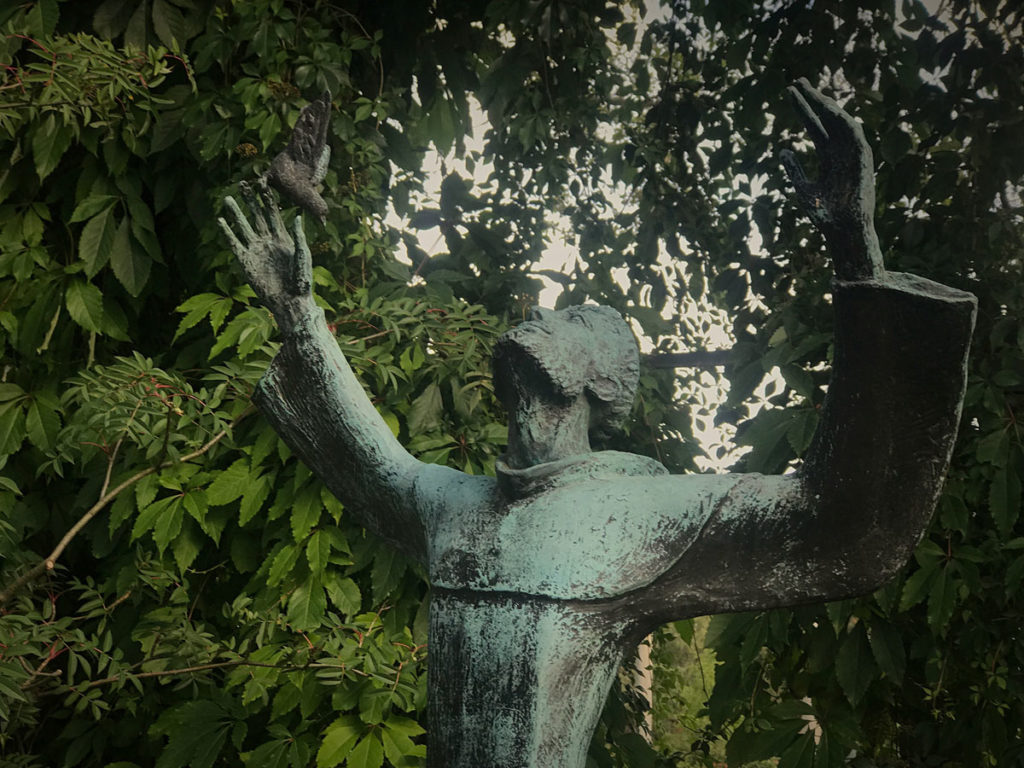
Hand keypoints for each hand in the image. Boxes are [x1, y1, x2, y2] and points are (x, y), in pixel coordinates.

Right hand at [218, 179, 314, 330]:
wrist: (290, 301)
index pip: (273, 213)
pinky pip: (235, 244)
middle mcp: (268, 241)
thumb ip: (299, 237)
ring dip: (237, 213)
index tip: (262, 183)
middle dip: (250, 200)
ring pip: (244, 227)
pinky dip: (228, 232)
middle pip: (257, 216)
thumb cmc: (301, 281)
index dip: (267, 199)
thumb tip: (297, 217)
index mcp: (283, 238)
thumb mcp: (303, 256)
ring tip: (228, 198)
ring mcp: (256, 250)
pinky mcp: (246, 261)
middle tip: (243, 184)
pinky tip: (221, 221)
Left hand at [781, 78, 884, 280]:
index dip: (804, 109)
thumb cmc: (825, 215)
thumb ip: (795, 169)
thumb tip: (783, 150)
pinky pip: (856, 137)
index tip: (790, 92)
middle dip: (813, 100)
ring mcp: (853, 155)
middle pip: (827, 119)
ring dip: (827, 107)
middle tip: (796, 81)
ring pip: (841, 123)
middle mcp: (842, 152)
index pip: (815, 126)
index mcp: (829, 157)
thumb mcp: (803, 188)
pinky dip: (845, 123)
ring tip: (810, 93)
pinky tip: (832, 111)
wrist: (843, 233)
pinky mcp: (864, 162)